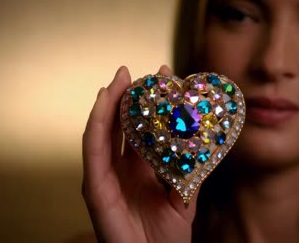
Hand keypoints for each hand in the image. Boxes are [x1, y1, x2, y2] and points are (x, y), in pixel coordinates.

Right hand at [82, 66, 197, 242]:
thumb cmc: (166, 238)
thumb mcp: (183, 197)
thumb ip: (190, 170)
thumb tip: (205, 142)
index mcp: (138, 170)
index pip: (140, 130)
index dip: (149, 104)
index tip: (165, 78)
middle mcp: (118, 170)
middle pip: (118, 126)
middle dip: (126, 97)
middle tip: (136, 72)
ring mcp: (104, 177)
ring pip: (102, 131)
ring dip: (109, 102)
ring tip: (120, 78)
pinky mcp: (95, 188)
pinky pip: (93, 149)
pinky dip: (97, 123)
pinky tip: (104, 101)